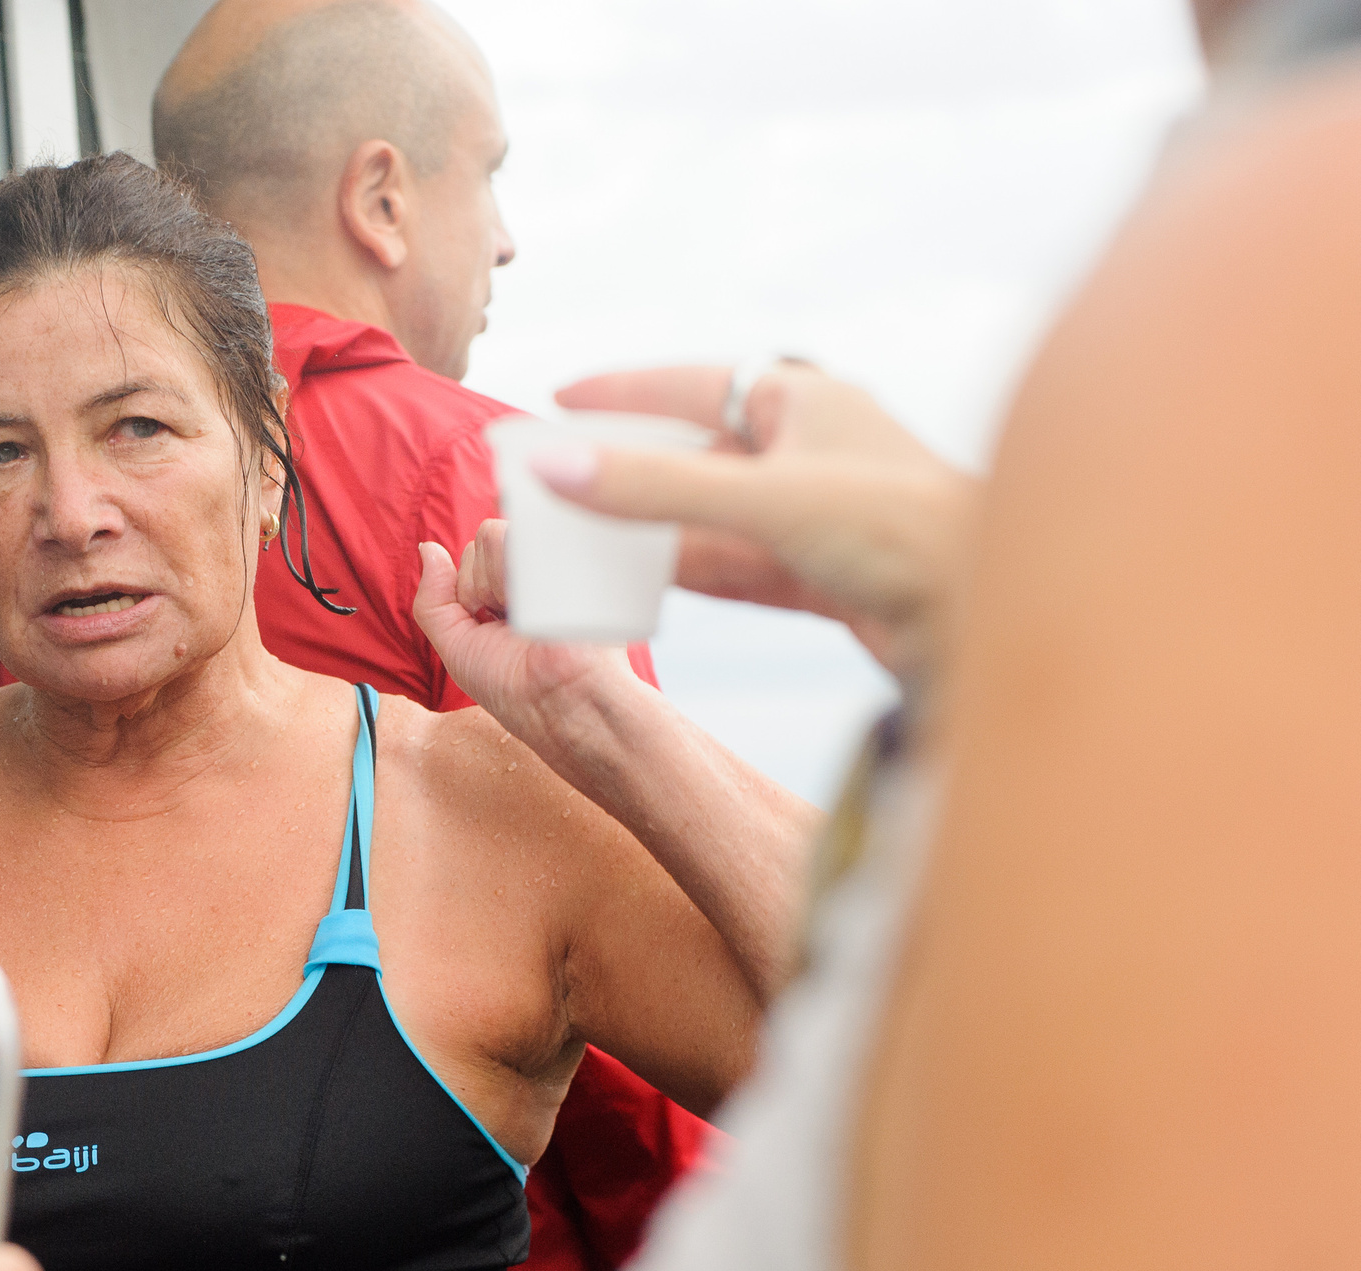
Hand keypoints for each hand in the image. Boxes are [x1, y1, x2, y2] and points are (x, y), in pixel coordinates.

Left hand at [414, 523, 637, 755]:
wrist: (557, 699)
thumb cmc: (511, 684)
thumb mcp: (456, 645)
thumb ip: (433, 599)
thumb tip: (426, 548)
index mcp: (510, 588)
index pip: (471, 557)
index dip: (469, 593)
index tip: (492, 624)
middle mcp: (533, 569)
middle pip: (479, 543)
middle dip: (480, 586)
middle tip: (512, 623)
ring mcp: (551, 557)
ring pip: (492, 535)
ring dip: (496, 582)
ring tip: (527, 615)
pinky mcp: (569, 549)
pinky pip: (516, 534)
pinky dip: (512, 571)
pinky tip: (537, 602)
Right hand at [548, 364, 982, 670]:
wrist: (992, 616)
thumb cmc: (903, 533)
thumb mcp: (763, 500)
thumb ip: (653, 488)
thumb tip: (550, 466)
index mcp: (805, 399)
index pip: (691, 382)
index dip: (622, 392)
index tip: (560, 400)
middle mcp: (811, 448)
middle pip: (696, 450)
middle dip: (627, 466)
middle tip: (556, 480)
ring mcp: (816, 514)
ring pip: (711, 514)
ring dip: (651, 527)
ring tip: (576, 539)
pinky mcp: (822, 573)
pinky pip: (736, 565)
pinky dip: (686, 570)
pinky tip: (637, 583)